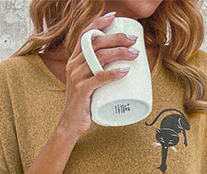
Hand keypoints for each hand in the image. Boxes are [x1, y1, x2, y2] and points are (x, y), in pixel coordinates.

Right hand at [56, 12, 139, 138]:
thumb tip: (123, 65)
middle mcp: (73, 65)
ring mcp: (76, 77)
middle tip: (133, 40)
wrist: (71, 124)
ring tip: (134, 55)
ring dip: (120, 53)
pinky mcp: (81, 90)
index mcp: (73, 60)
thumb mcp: (89, 82)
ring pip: (99, 57)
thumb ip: (98, 72)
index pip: (84, 35)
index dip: (98, 23)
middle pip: (96, 43)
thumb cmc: (84, 103)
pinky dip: (113, 73)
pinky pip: (99, 78)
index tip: (114, 17)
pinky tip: (124, 71)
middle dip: (117, 38)